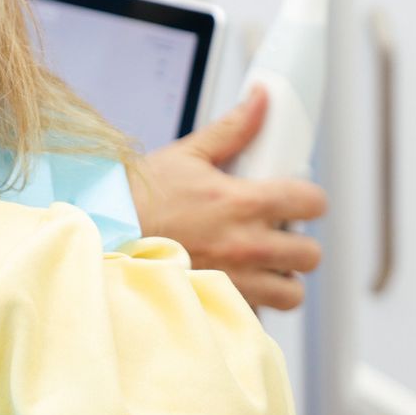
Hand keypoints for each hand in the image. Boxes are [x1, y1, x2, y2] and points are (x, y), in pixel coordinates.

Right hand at [129, 87, 327, 309]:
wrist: (103, 235)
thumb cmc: (139, 198)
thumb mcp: (188, 155)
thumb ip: (234, 128)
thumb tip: (262, 98)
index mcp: (243, 202)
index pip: (312, 203)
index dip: (309, 200)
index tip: (297, 201)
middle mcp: (245, 245)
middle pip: (310, 254)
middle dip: (298, 244)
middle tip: (277, 235)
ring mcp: (234, 281)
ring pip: (291, 293)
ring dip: (282, 280)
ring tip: (262, 267)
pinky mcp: (217, 306)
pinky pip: (257, 316)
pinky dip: (253, 304)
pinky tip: (236, 287)